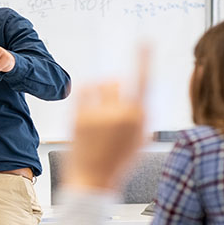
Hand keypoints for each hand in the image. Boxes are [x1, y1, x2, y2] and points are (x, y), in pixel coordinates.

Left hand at [65, 48, 147, 190]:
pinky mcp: (78, 117)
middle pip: (117, 81)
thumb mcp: (140, 141)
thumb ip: (142, 116)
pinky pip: (82, 90)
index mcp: (139, 119)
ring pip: (100, 84)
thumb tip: (139, 94)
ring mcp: (98, 115)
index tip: (145, 42)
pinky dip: (86, 92)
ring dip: (101, 89)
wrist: (92, 182)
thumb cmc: (118, 163)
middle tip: (112, 103)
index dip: (145, 59)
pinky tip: (88, 105)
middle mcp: (119, 114)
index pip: (144, 82)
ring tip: (100, 108)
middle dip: (116, 88)